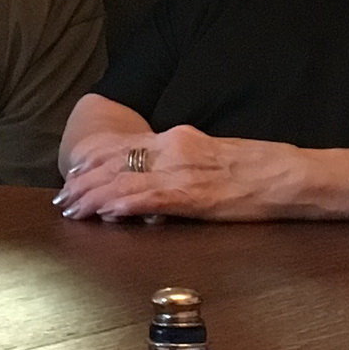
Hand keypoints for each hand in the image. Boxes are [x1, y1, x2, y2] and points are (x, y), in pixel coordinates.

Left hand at [54, 125, 301, 222]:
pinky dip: (123, 204)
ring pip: (125, 181)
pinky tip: (105, 212)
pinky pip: (149, 199)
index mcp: (177, 138)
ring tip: (72, 209)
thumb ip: (177, 163)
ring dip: (93, 196)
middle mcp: (173, 148)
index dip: (92, 162)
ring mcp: (182, 170)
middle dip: (84, 181)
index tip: (72, 175)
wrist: (287, 175)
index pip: (122, 148)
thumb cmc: (254, 169)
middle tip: (61, 198)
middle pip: (116, 162)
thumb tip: (150, 179)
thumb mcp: (208, 157)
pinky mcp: (193, 195)